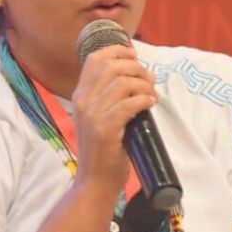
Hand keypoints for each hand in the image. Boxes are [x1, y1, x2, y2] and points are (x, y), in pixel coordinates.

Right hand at [71, 44, 156, 194]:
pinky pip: (129, 103)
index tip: (134, 55)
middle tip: (150, 81)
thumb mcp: (99, 117)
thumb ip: (110, 96)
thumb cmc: (103, 150)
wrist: (94, 181)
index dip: (117, 51)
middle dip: (137, 68)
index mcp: (80, 95)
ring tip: (152, 95)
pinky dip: (144, 100)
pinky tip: (150, 104)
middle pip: (112, 66)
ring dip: (144, 85)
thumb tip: (140, 74)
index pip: (95, 59)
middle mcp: (83, 101)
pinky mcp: (105, 129)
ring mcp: (92, 115)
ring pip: (123, 83)